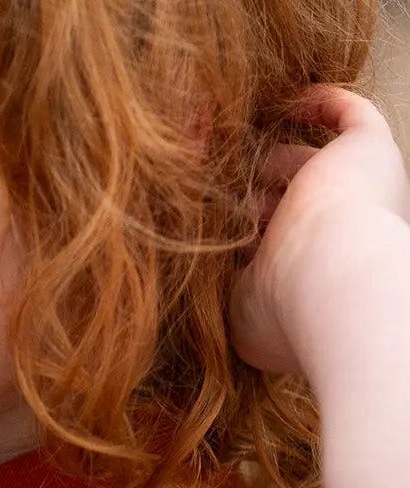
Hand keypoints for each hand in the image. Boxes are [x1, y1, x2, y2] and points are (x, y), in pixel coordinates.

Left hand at [229, 85, 409, 375]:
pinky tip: (289, 102)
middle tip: (203, 190)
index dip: (239, 238)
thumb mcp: (237, 307)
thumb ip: (220, 284)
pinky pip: (351, 114)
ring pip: (306, 162)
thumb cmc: (282, 306)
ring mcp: (358, 189)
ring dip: (266, 157)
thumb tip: (197, 270)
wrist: (331, 280)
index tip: (201, 233)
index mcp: (310, 271)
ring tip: (219, 151)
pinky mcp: (369, 150)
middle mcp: (341, 231)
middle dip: (246, 198)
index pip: (271, 245)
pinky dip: (323, 102)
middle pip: (285, 202)